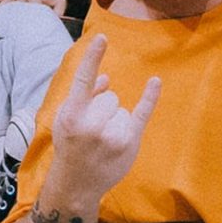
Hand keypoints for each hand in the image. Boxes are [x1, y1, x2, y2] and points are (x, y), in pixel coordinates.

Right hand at [52, 35, 159, 191]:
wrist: (76, 185)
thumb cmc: (70, 145)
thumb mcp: (66, 120)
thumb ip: (84, 96)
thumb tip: (106, 78)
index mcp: (71, 115)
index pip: (84, 80)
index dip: (93, 58)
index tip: (102, 37)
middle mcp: (91, 124)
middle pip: (110, 96)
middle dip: (103, 108)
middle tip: (92, 132)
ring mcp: (112, 135)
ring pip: (122, 107)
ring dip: (115, 120)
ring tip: (102, 141)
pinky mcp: (129, 142)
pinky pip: (142, 111)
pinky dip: (150, 96)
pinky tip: (155, 82)